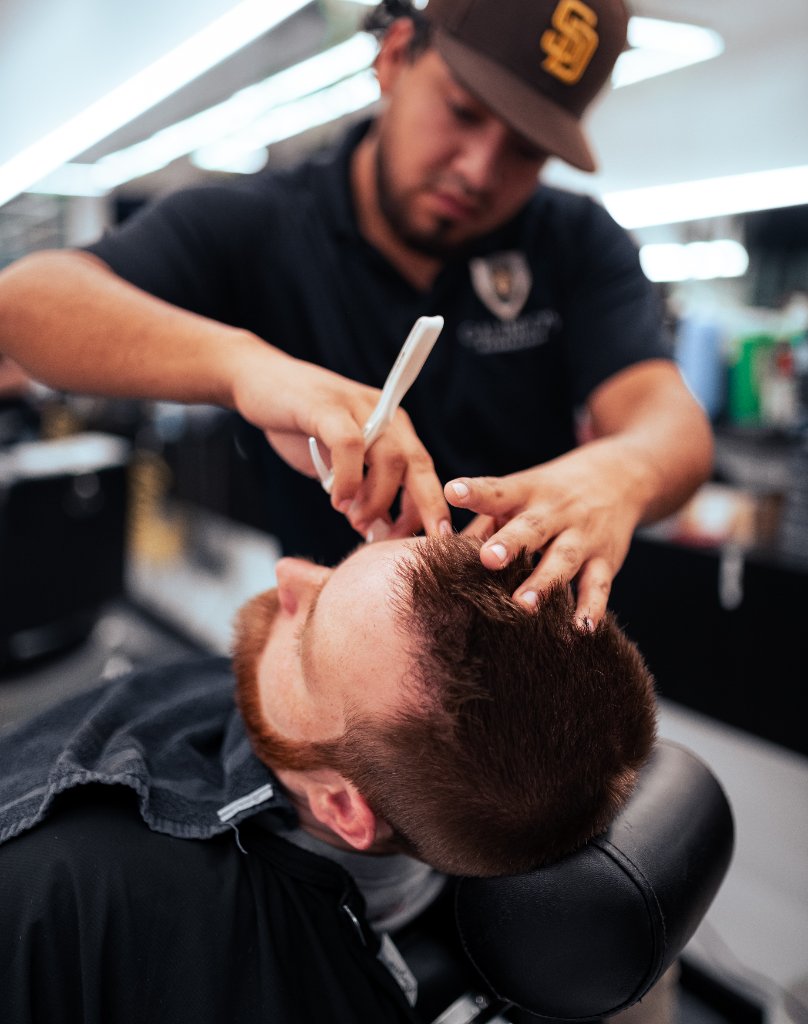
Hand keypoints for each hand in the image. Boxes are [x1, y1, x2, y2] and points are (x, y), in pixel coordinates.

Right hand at [230, 342, 449, 539]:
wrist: (260, 381)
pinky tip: (338, 500)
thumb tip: (376, 532)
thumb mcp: (336, 465)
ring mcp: (358, 408)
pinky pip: (350, 445)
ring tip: (358, 522)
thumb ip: (359, 493)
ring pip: (388, 458)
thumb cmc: (301, 426)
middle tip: (408, 543)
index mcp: (393, 429)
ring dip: (377, 498)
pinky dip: (348, 477)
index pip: (423, 470)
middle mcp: (384, 415)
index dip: (431, 507)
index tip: (431, 542)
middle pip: (417, 463)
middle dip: (422, 507)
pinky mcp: (328, 406)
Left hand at [445, 443, 650, 625]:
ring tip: (524, 605)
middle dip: (511, 543)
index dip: (475, 491)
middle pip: (532, 528)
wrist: (622, 477)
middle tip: (488, 559)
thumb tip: (439, 551)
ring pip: (563, 560)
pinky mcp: (606, 560)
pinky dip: (591, 608)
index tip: (452, 491)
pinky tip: (581, 630)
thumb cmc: (551, 492)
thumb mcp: (523, 493)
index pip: (498, 491)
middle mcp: (556, 512)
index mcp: (527, 492)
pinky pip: (599, 586)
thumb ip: (485, 521)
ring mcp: (583, 536)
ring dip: (544, 583)